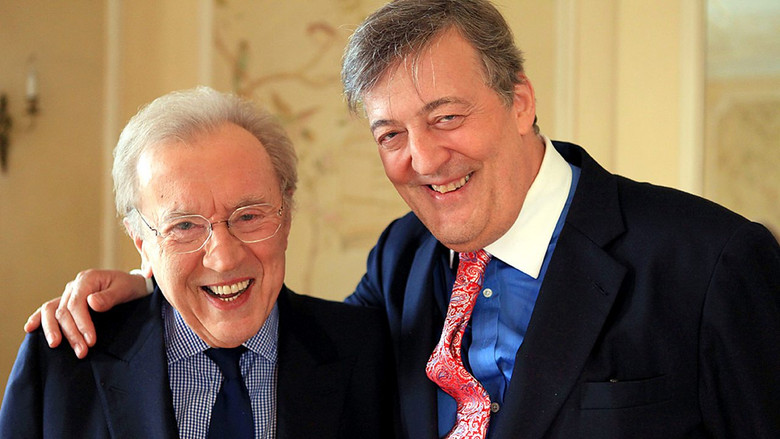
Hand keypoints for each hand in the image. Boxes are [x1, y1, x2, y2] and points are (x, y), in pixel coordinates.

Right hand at [24, 269, 149, 358]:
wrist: (132, 285)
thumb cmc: (130, 287)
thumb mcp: (125, 289)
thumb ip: (109, 296)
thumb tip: (91, 303)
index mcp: (87, 279)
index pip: (77, 304)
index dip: (82, 324)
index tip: (91, 341)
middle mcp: (74, 286)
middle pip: (64, 311)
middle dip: (71, 333)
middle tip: (82, 352)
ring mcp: (68, 294)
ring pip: (51, 311)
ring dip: (52, 330)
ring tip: (56, 345)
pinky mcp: (67, 302)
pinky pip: (48, 309)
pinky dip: (38, 318)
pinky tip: (30, 329)